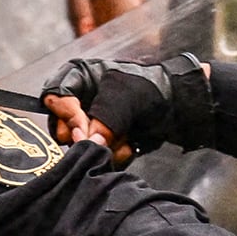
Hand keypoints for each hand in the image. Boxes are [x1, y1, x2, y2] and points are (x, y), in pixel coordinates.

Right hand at [42, 56, 195, 164]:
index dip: (65, 115)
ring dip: (102, 147)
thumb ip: (106, 115)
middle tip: (99, 140)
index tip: (81, 130)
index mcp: (82, 78)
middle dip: (83, 136)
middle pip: (60, 125)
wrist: (181, 108)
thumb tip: (88, 141)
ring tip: (125, 139)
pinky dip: (112, 157)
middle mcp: (81, 101)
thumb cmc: (154, 89)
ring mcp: (91, 125)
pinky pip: (94, 157)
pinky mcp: (102, 144)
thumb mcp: (129, 95)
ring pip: (78, 146)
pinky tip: (129, 147)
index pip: (55, 96)